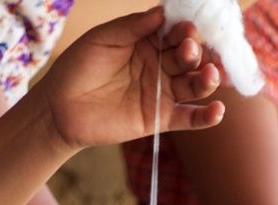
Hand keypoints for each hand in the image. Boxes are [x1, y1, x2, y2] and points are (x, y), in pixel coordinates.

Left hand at [38, 9, 225, 150]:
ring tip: (211, 74)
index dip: (185, 30)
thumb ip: (133, 26)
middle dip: (196, 53)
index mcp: (148, 41)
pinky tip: (218, 110)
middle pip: (189, 58)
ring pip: (194, 85)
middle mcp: (160, 65)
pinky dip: (206, 117)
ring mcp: (162, 92)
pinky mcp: (160, 119)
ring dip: (207, 80)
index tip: (188, 28)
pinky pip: (188, 118)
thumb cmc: (79, 66)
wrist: (59, 107)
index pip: (175, 32)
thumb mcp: (104, 38)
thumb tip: (162, 12)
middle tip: (191, 49)